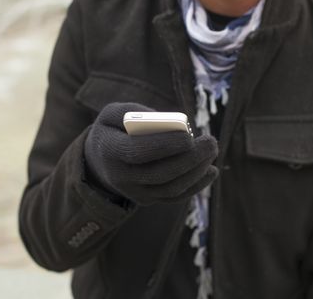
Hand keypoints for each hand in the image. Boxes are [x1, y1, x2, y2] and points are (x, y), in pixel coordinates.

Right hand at [84, 102, 218, 205]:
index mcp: (110, 151)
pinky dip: (195, 186)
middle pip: (159, 173)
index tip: (189, 136)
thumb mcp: (114, 113)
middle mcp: (120, 177)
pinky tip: (211, 171)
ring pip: (170, 188)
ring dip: (196, 172)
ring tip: (212, 153)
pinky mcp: (146, 200)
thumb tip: (165, 121)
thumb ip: (135, 112)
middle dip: (189, 159)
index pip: (138, 151)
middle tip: (211, 142)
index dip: (164, 145)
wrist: (100, 160)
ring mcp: (134, 192)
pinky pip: (173, 198)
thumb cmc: (114, 129)